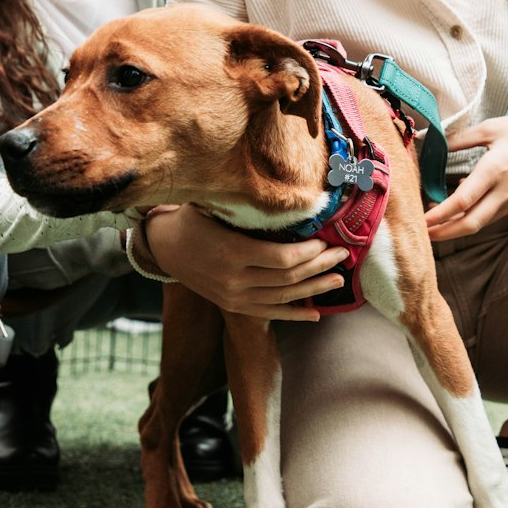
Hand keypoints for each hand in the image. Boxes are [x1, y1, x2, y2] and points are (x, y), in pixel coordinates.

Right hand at [144, 205, 348, 320]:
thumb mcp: (214, 204)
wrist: (164, 247)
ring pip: (282, 298)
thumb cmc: (193, 219)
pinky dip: (294, 315)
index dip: (309, 252)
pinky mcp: (232, 306)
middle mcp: (233, 280)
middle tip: (342, 255)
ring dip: (314, 290)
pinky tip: (316, 314)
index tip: (325, 240)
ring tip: (337, 280)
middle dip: (319, 267)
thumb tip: (284, 193)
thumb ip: (246, 204)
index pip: (282, 259)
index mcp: (231, 252)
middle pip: (287, 279)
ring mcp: (232, 297)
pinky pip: (269, 314)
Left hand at [423, 107, 507, 242]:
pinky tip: (469, 202)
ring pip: (483, 221)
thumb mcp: (492, 127)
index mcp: (495, 170)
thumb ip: (460, 138)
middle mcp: (506, 192)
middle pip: (470, 224)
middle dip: (444, 232)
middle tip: (423, 233)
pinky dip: (479, 212)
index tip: (420, 220)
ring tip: (439, 216)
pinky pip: (496, 215)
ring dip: (459, 223)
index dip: (438, 215)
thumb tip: (431, 140)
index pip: (461, 202)